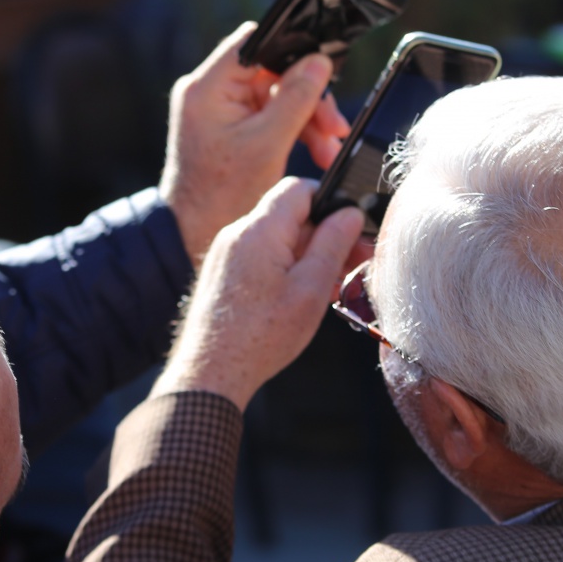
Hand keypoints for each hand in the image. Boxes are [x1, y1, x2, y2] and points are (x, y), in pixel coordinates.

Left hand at [155, 179, 363, 409]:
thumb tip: (350, 213)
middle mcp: (236, 233)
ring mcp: (226, 254)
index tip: (353, 230)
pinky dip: (285, 268)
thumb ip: (333, 244)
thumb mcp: (311, 289)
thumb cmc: (261, 337)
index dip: (331, 202)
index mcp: (259, 229)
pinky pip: (260, 257)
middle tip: (353, 264)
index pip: (299, 188)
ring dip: (307, 255)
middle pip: (290, 215)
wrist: (210, 373)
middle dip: (324, 235)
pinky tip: (301, 297)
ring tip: (330, 288)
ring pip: (277, 238)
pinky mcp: (222, 273)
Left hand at [159, 23, 350, 266]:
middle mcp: (209, 91)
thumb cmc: (223, 194)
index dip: (292, 51)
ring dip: (307, 120)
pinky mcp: (229, 126)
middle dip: (307, 98)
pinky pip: (268, 116)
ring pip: (275, 96)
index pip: (255, 43)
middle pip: (271, 72)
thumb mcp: (268, 144)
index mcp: (208, 88)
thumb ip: (296, 99)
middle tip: (334, 126)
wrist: (193, 232)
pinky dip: (293, 131)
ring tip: (329, 149)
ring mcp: (219, 109)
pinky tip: (317, 152)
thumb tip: (319, 62)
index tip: (323, 72)